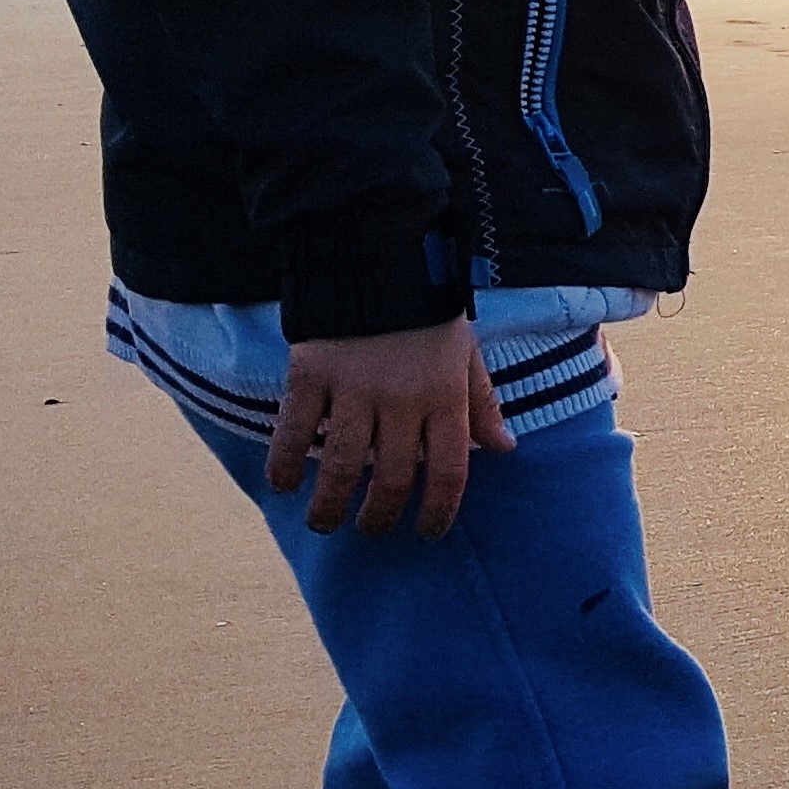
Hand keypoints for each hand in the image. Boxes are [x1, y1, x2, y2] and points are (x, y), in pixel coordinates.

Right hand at [266, 317, 518, 535]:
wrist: (377, 255)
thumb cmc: (425, 309)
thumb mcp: (465, 352)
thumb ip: (481, 403)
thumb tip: (505, 449)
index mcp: (445, 397)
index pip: (448, 473)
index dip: (438, 513)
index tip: (425, 534)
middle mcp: (402, 401)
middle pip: (391, 480)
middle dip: (378, 516)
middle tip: (368, 530)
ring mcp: (354, 389)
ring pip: (342, 466)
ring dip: (329, 505)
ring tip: (322, 522)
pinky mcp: (311, 375)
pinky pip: (295, 431)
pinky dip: (285, 463)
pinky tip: (282, 484)